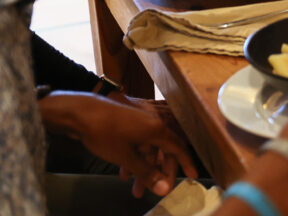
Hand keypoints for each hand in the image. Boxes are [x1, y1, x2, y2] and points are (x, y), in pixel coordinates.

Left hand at [42, 93, 197, 197]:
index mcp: (157, 128)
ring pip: (150, 147)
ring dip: (143, 167)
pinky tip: (124, 171)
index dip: (186, 163)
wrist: (80, 112)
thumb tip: (165, 189)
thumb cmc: (104, 133)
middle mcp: (154, 121)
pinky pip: (139, 140)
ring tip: (133, 186)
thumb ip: (147, 173)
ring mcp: (142, 118)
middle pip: (164, 149)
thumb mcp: (126, 157)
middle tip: (155, 189)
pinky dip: (135, 156)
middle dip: (159, 172)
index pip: (178, 148)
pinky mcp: (130, 119)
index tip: (192, 176)